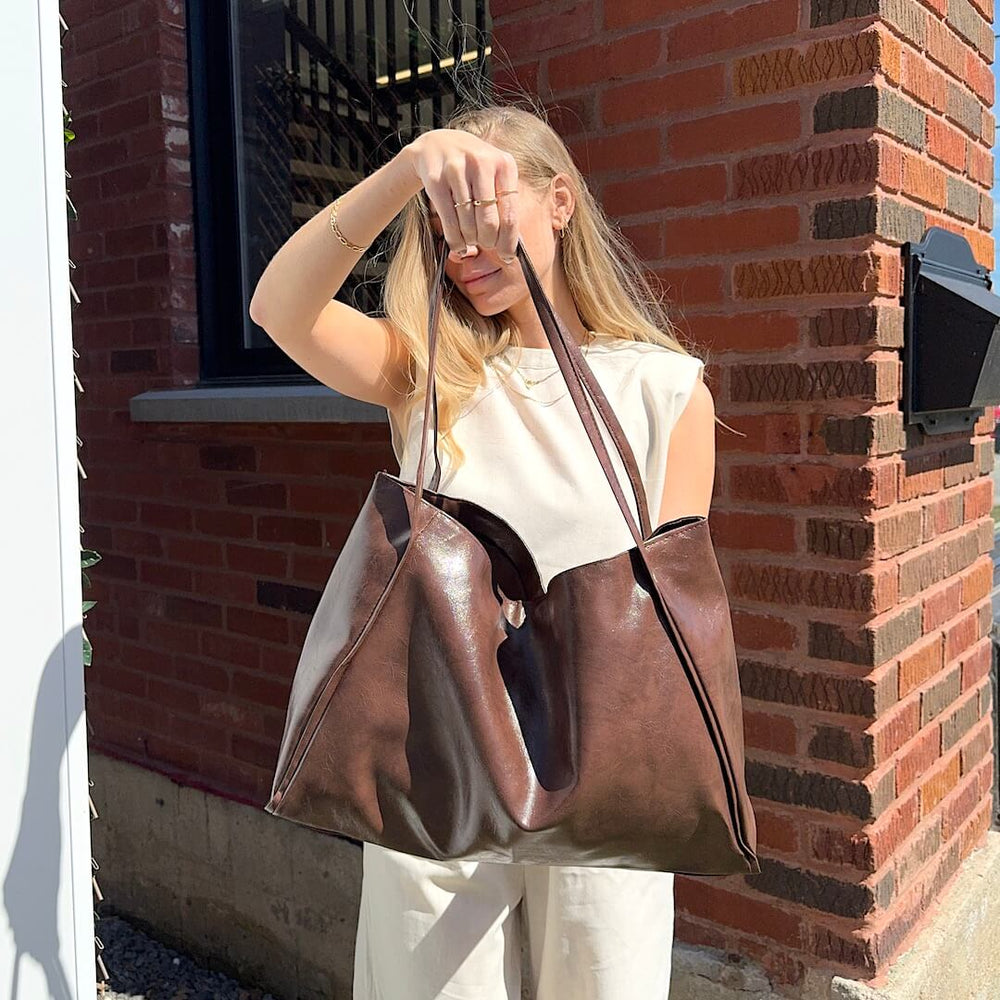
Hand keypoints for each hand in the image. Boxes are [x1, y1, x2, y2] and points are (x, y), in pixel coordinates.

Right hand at [405, 129, 519, 262]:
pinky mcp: (437, 180)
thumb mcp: (494, 177)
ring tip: (469, 240)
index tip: (508, 257)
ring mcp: (457, 169)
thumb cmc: (472, 168)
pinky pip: (449, 222)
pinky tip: (458, 244)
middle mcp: (482, 163)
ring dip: (469, 240)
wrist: (437, 146)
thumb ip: (505, 204)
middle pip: (489, 222)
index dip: (509, 241)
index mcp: (504, 164)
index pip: (510, 213)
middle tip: (485, 245)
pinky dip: (454, 239)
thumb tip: (512, 246)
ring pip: (468, 224)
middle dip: (488, 241)